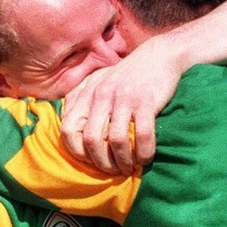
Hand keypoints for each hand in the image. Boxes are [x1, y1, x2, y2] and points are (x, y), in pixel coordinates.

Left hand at [60, 36, 185, 174]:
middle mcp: (101, 95)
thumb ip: (80, 100)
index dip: (77, 152)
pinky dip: (144, 153)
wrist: (159, 55)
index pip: (68, 130)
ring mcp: (123, 98)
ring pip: (115, 141)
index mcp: (86, 93)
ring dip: (123, 162)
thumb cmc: (127, 74)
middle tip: (113, 171)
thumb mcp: (97, 81)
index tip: (91, 161)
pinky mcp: (146, 101)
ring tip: (130, 169)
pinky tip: (146, 159)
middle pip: (91, 140)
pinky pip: (142, 135)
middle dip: (102, 163)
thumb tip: (67, 126)